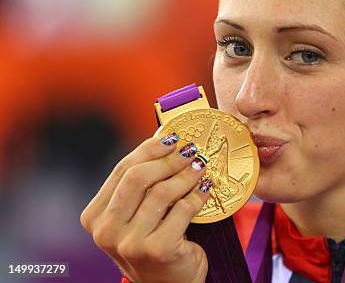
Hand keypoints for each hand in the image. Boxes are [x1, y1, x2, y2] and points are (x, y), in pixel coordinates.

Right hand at [80, 134, 211, 282]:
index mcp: (95, 216)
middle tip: (190, 151)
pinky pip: (182, 210)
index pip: (122, 171)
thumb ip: (141, 184)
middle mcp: (106, 231)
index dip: (149, 150)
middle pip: (138, 178)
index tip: (171, 138)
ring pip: (161, 192)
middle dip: (168, 159)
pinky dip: (197, 195)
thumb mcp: (135, 214)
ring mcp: (130, 243)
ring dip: (186, 175)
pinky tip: (205, 188)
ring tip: (200, 167)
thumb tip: (166, 140)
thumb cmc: (152, 242)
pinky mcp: (157, 250)